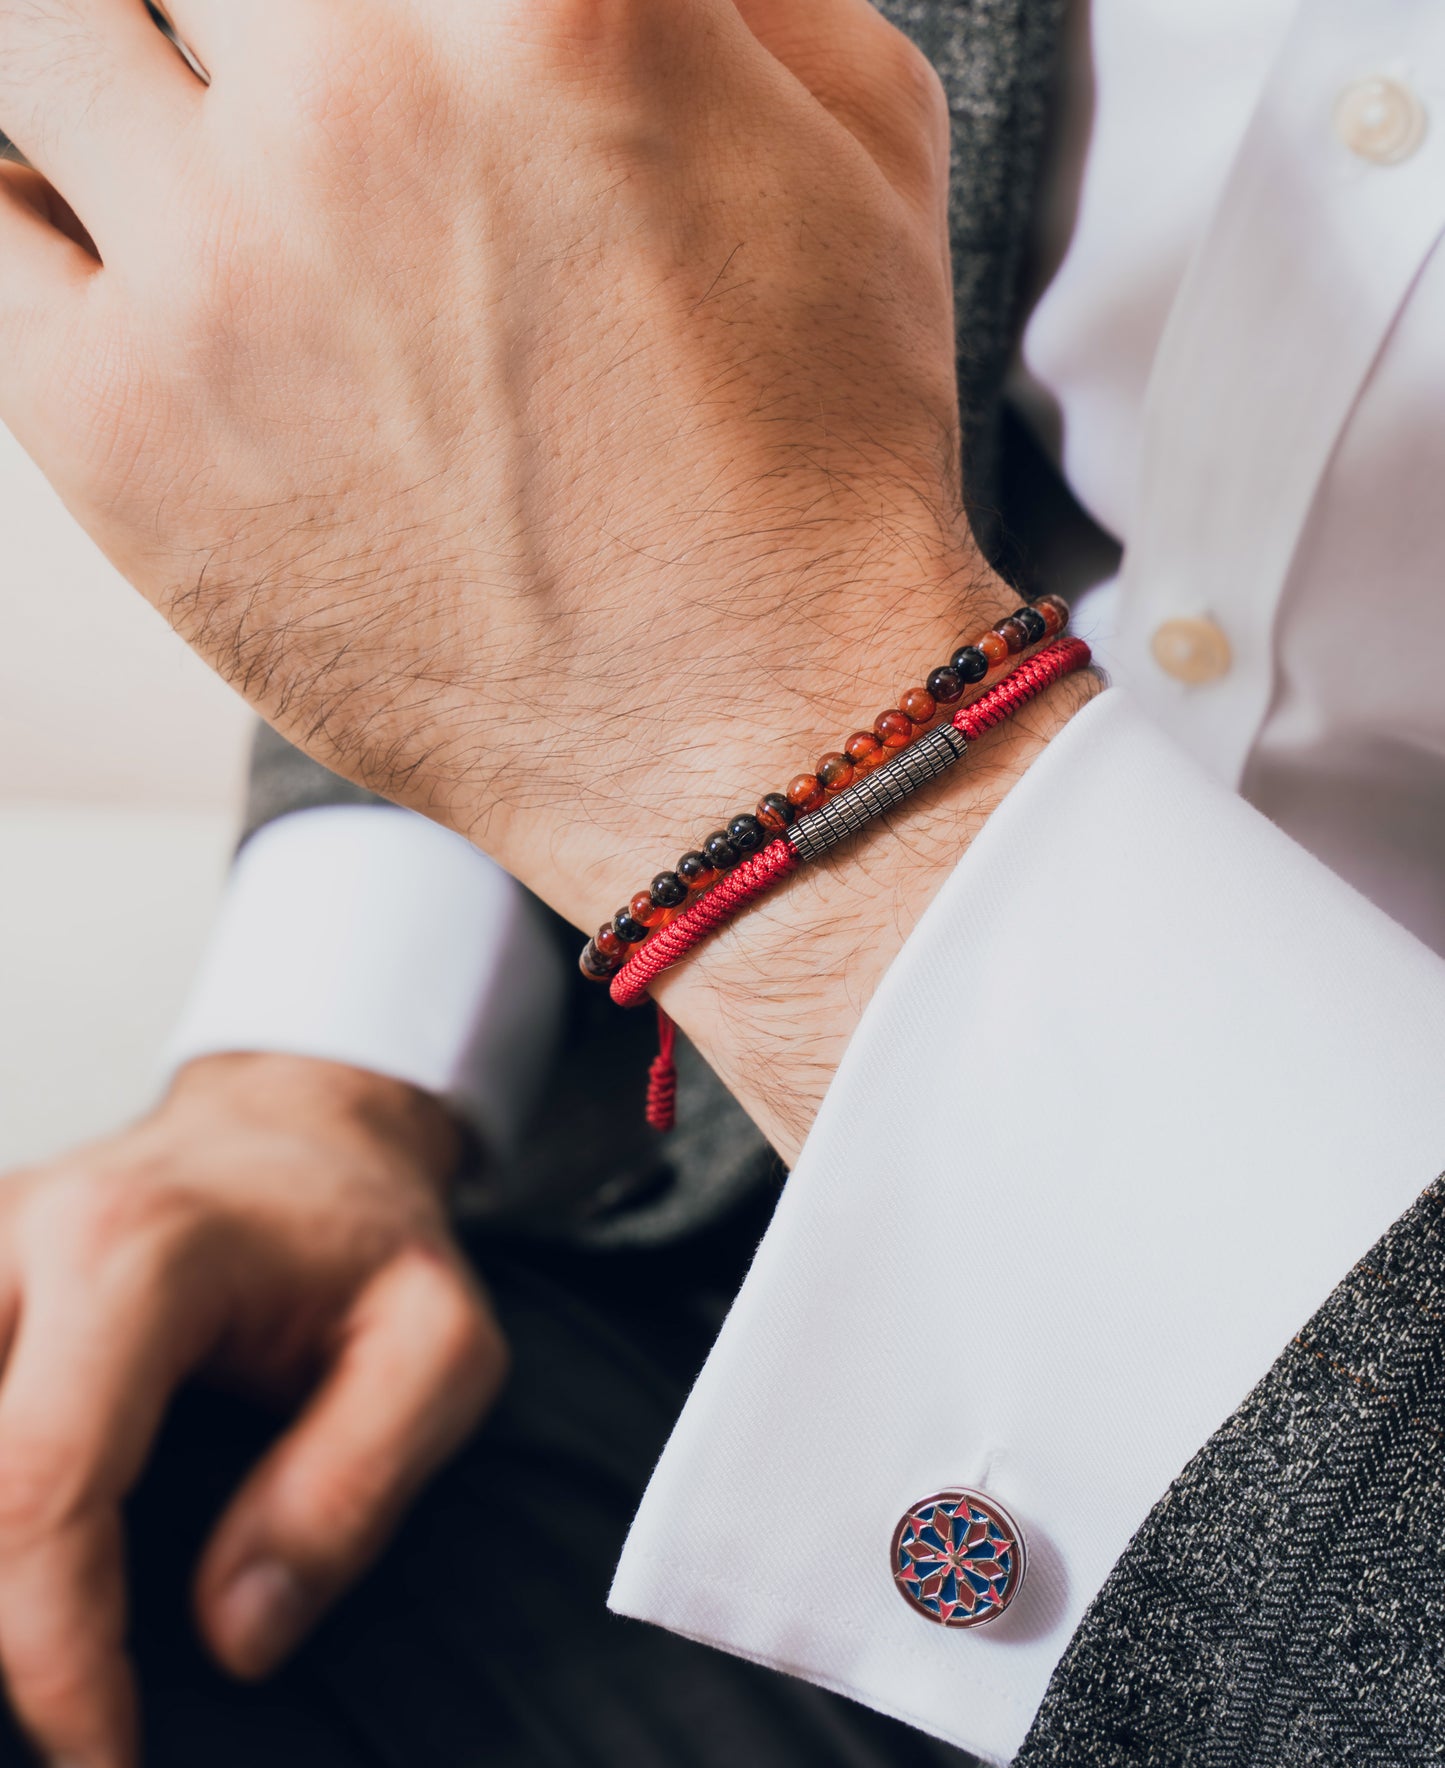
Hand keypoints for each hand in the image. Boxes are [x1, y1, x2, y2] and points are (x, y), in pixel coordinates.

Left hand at [0, 0, 1097, 1150]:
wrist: (753, 727)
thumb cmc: (821, 454)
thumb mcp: (866, 140)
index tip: (358, 24)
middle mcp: (353, 101)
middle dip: (237, 15)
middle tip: (278, 68)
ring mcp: (212, 272)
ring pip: (32, 31)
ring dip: (103, 49)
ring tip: (174, 114)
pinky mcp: (118, 434)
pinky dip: (19, 193)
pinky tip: (93, 212)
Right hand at [0, 1054, 504, 1767]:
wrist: (304, 1128)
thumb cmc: (371, 1237)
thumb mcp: (439, 1347)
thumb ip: (352, 1484)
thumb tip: (236, 1634)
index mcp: (136, 1251)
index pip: (44, 1485)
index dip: (54, 1657)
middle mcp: (20, 1241)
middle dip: (1, 1646)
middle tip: (74, 1751)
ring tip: (50, 1682)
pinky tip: (20, 1582)